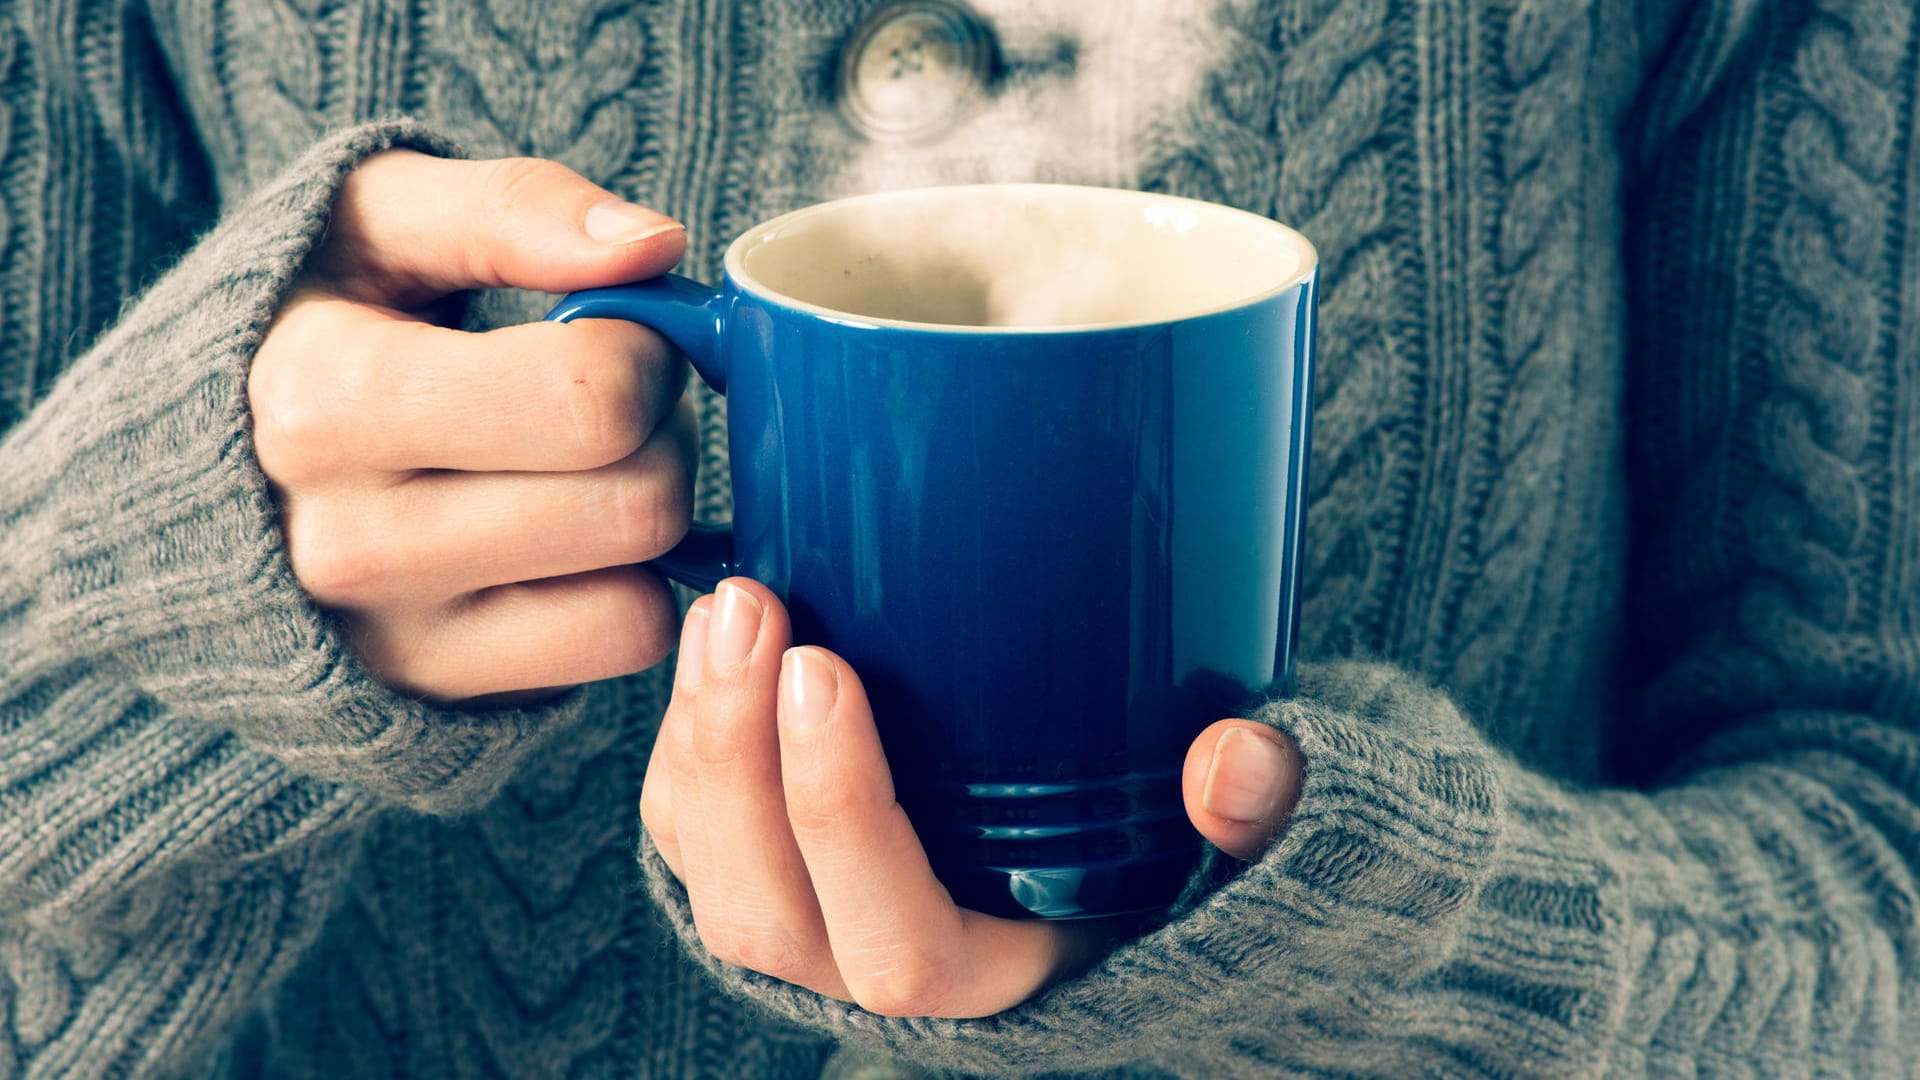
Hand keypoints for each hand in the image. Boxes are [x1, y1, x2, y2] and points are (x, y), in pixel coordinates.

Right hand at [250, 151, 695, 700]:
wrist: (201, 476)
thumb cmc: (321, 322)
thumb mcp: (382, 220)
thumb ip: (517, 208)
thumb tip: (653, 246)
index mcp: (326, 401)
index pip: (590, 395)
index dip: (641, 349)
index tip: (601, 331)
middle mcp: (352, 541)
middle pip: (636, 501)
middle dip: (659, 433)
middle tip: (608, 401)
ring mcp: (396, 636)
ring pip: (641, 586)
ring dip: (650, 516)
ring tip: (583, 466)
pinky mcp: (441, 690)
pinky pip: (622, 645)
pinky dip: (630, 588)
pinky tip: (574, 540)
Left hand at [639, 578, 1303, 1018]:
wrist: (1096, 872)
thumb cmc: (1159, 852)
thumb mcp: (1230, 844)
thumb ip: (1259, 815)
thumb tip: (1232, 762)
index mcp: (988, 983)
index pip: (897, 947)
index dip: (843, 817)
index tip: (828, 667)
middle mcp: (875, 973)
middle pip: (764, 913)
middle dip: (738, 757)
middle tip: (754, 610)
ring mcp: (812, 926)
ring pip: (707, 871)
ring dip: (698, 739)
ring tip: (725, 608)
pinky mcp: (769, 869)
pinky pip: (688, 829)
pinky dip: (683, 737)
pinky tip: (712, 639)